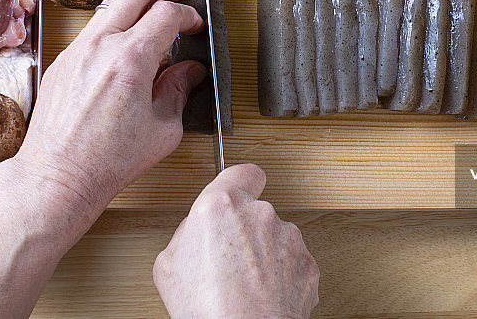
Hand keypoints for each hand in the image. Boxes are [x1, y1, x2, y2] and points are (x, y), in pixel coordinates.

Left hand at [18, 0, 205, 219]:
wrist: (58, 174)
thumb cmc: (108, 160)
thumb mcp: (163, 128)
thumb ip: (179, 90)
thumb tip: (190, 72)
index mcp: (131, 60)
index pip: (167, 13)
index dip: (188, 14)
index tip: (194, 24)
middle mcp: (101, 46)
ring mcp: (77, 49)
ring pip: (111, 5)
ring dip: (136, 6)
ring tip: (152, 22)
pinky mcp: (63, 60)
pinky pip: (93, 30)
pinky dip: (115, 28)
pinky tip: (125, 50)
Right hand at [153, 164, 319, 318]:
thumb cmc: (206, 308)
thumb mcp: (168, 264)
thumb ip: (186, 234)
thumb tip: (195, 232)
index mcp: (222, 205)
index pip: (242, 172)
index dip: (239, 182)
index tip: (237, 193)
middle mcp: (260, 214)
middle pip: (256, 210)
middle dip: (245, 230)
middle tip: (228, 260)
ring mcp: (288, 238)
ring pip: (276, 237)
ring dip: (265, 254)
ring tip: (245, 284)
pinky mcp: (307, 263)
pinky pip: (292, 262)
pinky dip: (282, 275)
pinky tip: (263, 294)